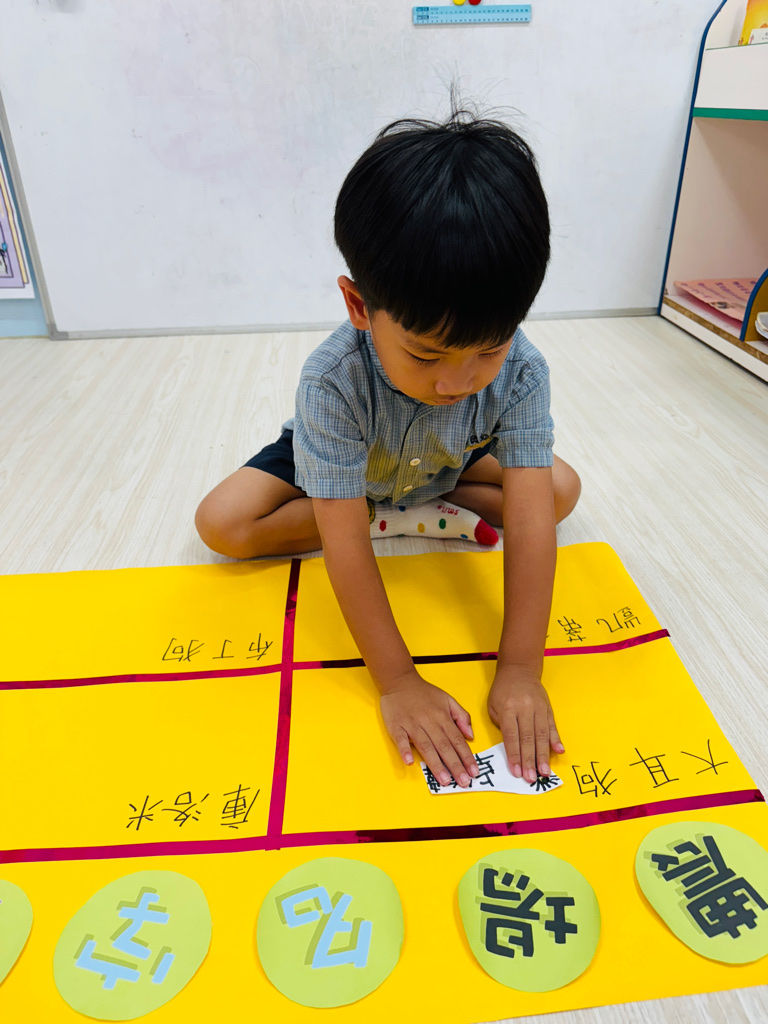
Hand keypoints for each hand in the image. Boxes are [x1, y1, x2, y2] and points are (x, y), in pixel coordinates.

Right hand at [379, 671, 478, 787]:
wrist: (400, 681)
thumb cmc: (424, 693)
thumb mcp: (448, 699)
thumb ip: (461, 716)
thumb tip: (470, 735)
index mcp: (442, 716)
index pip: (457, 740)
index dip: (466, 756)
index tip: (474, 772)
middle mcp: (429, 721)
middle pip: (444, 746)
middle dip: (455, 765)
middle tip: (463, 782)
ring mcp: (412, 724)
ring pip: (426, 746)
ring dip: (435, 764)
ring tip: (444, 780)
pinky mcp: (396, 726)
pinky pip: (401, 740)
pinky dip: (405, 750)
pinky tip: (409, 762)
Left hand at [488, 666, 563, 782]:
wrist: (519, 669)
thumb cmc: (502, 690)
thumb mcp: (493, 705)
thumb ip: (501, 725)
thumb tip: (511, 747)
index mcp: (508, 708)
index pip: (511, 736)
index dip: (514, 755)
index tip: (516, 772)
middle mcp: (524, 708)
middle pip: (527, 738)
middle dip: (529, 760)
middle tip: (531, 778)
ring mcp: (538, 708)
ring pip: (541, 734)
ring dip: (544, 755)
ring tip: (545, 772)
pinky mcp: (548, 708)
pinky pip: (552, 725)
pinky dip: (556, 739)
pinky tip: (560, 751)